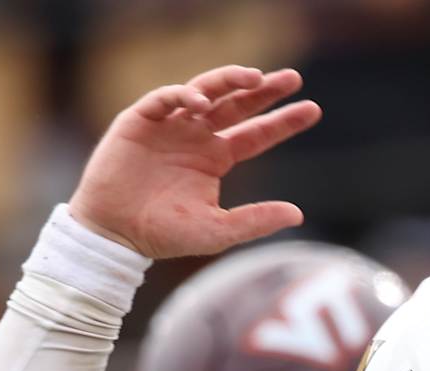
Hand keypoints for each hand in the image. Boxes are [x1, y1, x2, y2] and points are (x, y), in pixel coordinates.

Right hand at [69, 65, 320, 258]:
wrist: (115, 234)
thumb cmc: (164, 235)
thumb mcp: (218, 230)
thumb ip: (256, 221)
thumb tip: (298, 214)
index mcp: (216, 158)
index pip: (256, 133)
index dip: (283, 121)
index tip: (313, 110)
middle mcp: (196, 137)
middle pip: (237, 104)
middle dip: (264, 90)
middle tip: (293, 78)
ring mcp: (170, 126)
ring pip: (204, 91)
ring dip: (228, 80)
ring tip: (253, 77)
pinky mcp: (140, 121)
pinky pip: (164, 99)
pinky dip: (182, 95)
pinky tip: (201, 102)